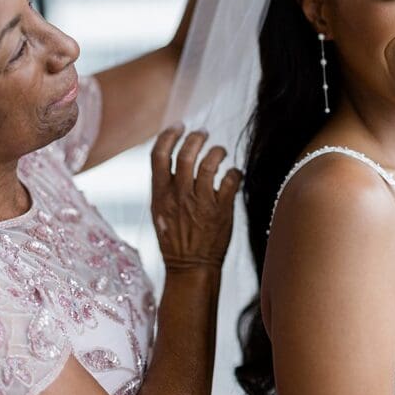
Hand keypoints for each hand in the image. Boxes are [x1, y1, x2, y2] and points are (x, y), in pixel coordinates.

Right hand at [150, 125, 241, 271]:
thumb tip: (175, 158)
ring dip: (217, 151)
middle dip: (196, 137)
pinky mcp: (221, 211)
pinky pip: (231, 181)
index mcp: (160, 195)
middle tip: (203, 133)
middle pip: (186, 154)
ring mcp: (200, 204)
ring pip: (209, 164)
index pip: (159, 155)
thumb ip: (165, 186)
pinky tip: (235, 174)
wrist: (190, 267)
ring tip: (220, 151)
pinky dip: (235, 172)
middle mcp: (179, 196)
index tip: (179, 126)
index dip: (169, 135)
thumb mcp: (159, 211)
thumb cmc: (176, 238)